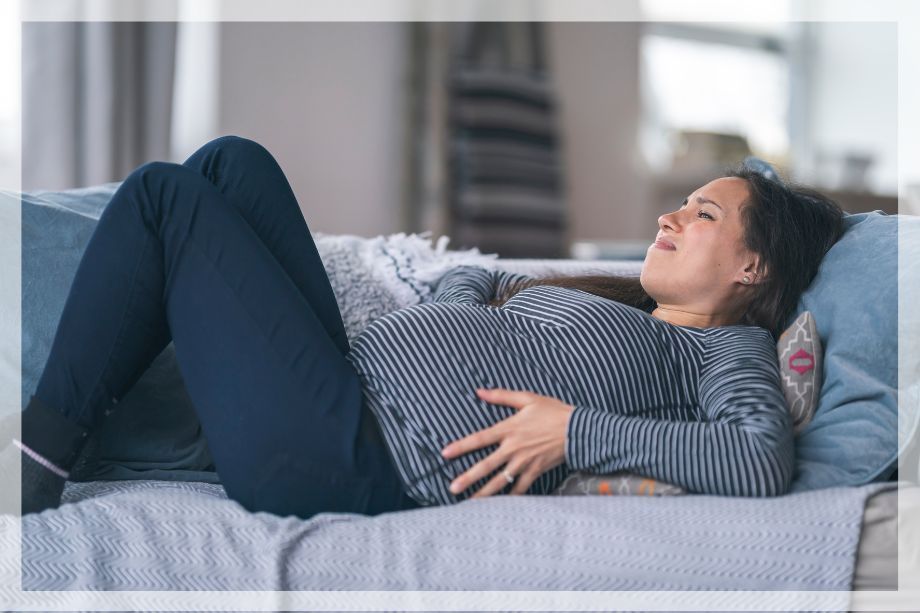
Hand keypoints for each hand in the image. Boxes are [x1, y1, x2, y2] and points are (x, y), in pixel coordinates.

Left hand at [441, 388, 573, 497]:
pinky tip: (499, 507)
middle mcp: (513, 448)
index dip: (460, 446)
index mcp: (508, 429)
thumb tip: (479, 392)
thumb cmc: (553, 411)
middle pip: (486, 466)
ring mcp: (524, 462)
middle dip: (468, 478)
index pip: (479, 439)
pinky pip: (520, 488)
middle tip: (452, 489)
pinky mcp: (535, 471)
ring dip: (484, 493)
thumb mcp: (527, 398)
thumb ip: (501, 396)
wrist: (578, 429)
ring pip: (500, 481)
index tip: (444, 454)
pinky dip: (510, 498)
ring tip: (469, 504)